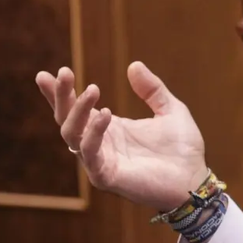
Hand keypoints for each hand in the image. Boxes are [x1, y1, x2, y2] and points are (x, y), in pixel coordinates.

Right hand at [35, 62, 206, 211]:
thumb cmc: (182, 149)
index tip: (46, 74)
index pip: (75, 109)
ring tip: (93, 90)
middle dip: (61, 96)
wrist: (195, 178)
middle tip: (65, 72)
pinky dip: (94, 133)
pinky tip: (106, 115)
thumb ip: (152, 89)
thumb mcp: (170, 109)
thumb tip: (134, 65)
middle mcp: (99, 143)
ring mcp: (100, 161)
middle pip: (66, 119)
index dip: (59, 93)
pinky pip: (90, 154)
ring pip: (71, 135)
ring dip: (77, 111)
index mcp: (109, 128)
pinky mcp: (106, 176)